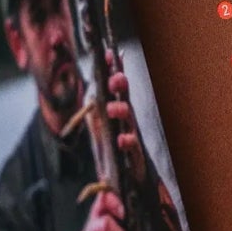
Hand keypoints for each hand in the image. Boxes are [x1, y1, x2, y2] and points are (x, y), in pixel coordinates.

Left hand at [106, 61, 148, 184]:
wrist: (122, 175)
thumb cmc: (111, 141)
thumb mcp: (98, 115)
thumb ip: (98, 92)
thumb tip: (102, 64)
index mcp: (116, 107)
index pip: (115, 85)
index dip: (114, 69)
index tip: (109, 54)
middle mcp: (126, 119)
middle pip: (124, 96)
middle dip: (120, 86)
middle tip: (115, 78)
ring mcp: (131, 135)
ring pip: (129, 120)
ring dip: (122, 111)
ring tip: (112, 108)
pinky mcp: (133, 155)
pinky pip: (131, 147)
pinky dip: (127, 142)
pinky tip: (121, 139)